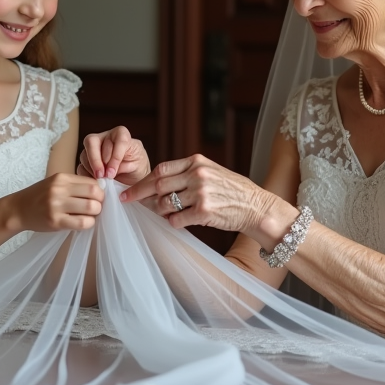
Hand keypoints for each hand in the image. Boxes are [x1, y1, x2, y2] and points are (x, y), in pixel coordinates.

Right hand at [8, 173, 103, 232]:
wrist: (18, 210)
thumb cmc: (39, 197)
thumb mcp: (55, 184)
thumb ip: (74, 185)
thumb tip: (100, 190)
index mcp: (62, 178)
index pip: (92, 182)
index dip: (100, 191)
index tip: (97, 198)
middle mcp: (59, 189)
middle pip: (94, 193)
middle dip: (100, 202)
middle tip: (96, 207)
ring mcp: (57, 206)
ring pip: (91, 208)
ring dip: (95, 213)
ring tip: (89, 215)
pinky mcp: (55, 221)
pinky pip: (82, 223)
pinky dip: (88, 223)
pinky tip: (83, 222)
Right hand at [78, 126, 151, 183]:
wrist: (132, 178)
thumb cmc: (137, 168)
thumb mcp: (138, 166)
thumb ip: (126, 165)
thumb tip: (109, 171)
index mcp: (121, 134)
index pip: (117, 139)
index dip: (115, 156)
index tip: (113, 172)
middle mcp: (105, 138)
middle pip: (93, 142)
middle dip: (96, 161)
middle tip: (102, 176)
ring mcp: (93, 149)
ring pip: (84, 154)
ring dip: (91, 169)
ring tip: (101, 180)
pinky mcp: (87, 161)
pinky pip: (80, 166)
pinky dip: (86, 175)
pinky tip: (94, 182)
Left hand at [119, 154, 287, 236]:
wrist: (257, 207)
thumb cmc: (234, 191)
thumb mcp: (212, 171)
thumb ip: (188, 172)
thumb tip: (159, 182)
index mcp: (197, 161)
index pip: (161, 169)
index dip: (142, 180)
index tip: (129, 189)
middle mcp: (197, 174)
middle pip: (158, 184)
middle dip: (138, 194)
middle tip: (127, 202)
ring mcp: (201, 193)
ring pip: (165, 204)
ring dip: (160, 212)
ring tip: (166, 214)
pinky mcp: (204, 212)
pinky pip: (176, 220)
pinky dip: (172, 223)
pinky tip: (179, 222)